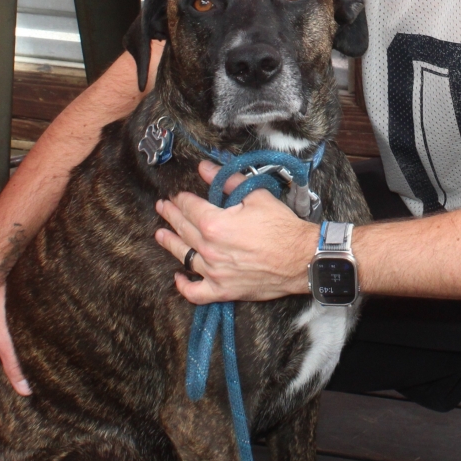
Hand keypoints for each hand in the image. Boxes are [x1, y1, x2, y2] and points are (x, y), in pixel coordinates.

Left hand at [154, 160, 318, 304]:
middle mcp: (209, 249)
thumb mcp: (256, 195)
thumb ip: (226, 181)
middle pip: (183, 229)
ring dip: (170, 243)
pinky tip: (179, 277)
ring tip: (160, 234)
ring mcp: (214, 272)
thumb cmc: (281, 226)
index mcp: (214, 224)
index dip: (181, 199)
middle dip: (170, 216)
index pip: (189, 207)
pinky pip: (196, 293)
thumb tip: (205, 168)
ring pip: (184, 257)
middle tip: (162, 207)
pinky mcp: (223, 290)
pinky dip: (185, 286)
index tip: (177, 195)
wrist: (300, 257)